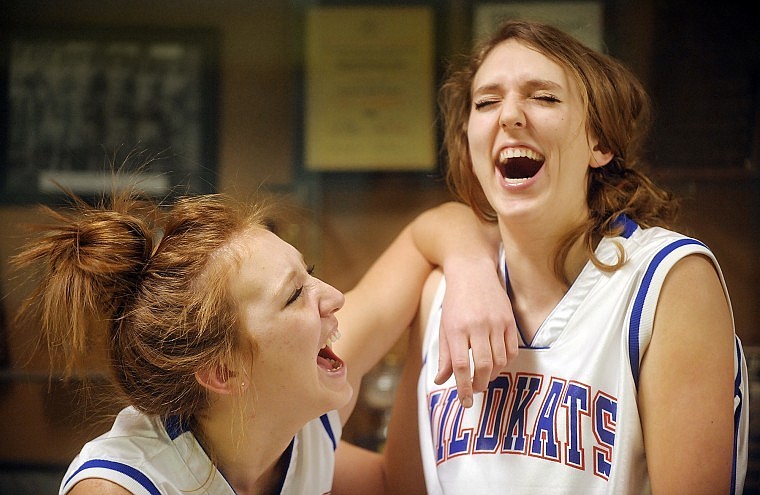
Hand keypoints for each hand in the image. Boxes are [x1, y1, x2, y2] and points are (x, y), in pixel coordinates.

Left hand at [435, 268, 517, 407]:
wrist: (472, 271)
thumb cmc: (455, 302)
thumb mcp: (444, 327)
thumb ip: (444, 356)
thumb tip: (441, 381)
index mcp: (456, 329)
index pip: (461, 366)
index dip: (463, 388)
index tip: (465, 402)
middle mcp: (477, 326)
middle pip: (483, 366)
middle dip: (480, 385)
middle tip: (476, 391)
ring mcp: (496, 323)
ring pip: (500, 361)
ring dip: (493, 375)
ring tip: (484, 376)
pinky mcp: (509, 320)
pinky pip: (512, 350)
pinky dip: (506, 362)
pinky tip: (497, 363)